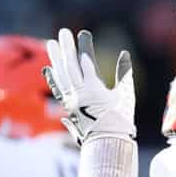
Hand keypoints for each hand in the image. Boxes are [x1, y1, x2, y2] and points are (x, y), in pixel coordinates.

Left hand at [43, 29, 135, 144]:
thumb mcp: (126, 95)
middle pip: (69, 65)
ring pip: (61, 75)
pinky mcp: (69, 107)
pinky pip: (58, 89)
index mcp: (93, 89)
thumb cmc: (120, 120)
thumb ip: (124, 74)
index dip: (84, 46)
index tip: (83, 34)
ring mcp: (71, 100)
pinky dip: (53, 77)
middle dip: (66, 47)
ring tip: (52, 44)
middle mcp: (78, 93)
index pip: (86, 62)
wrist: (107, 143)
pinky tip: (49, 68)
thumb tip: (124, 54)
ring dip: (56, 59)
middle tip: (63, 32)